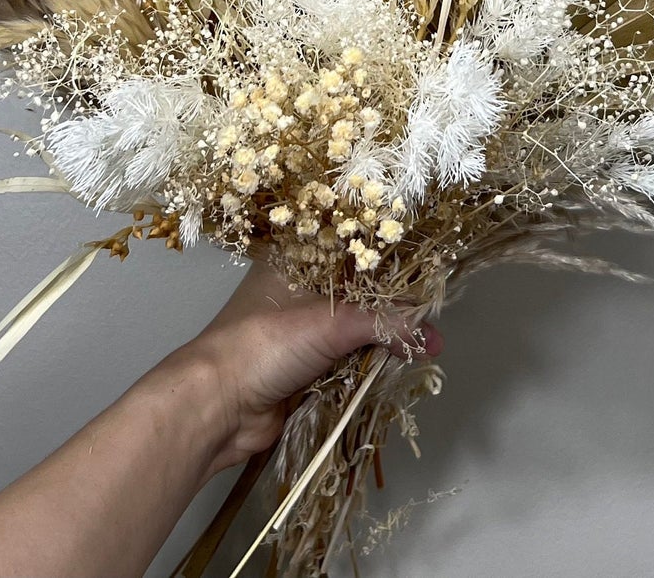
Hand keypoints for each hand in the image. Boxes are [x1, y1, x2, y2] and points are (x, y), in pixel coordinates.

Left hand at [171, 260, 443, 472]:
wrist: (218, 406)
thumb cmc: (263, 344)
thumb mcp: (329, 323)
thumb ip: (384, 323)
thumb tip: (431, 335)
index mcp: (295, 260)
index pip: (350, 246)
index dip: (388, 255)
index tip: (430, 265)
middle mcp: (299, 291)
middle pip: (358, 291)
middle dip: (394, 304)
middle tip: (435, 311)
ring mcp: (302, 332)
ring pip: (356, 328)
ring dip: (386, 338)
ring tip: (428, 343)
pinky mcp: (308, 369)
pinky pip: (349, 361)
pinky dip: (372, 365)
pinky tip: (403, 364)